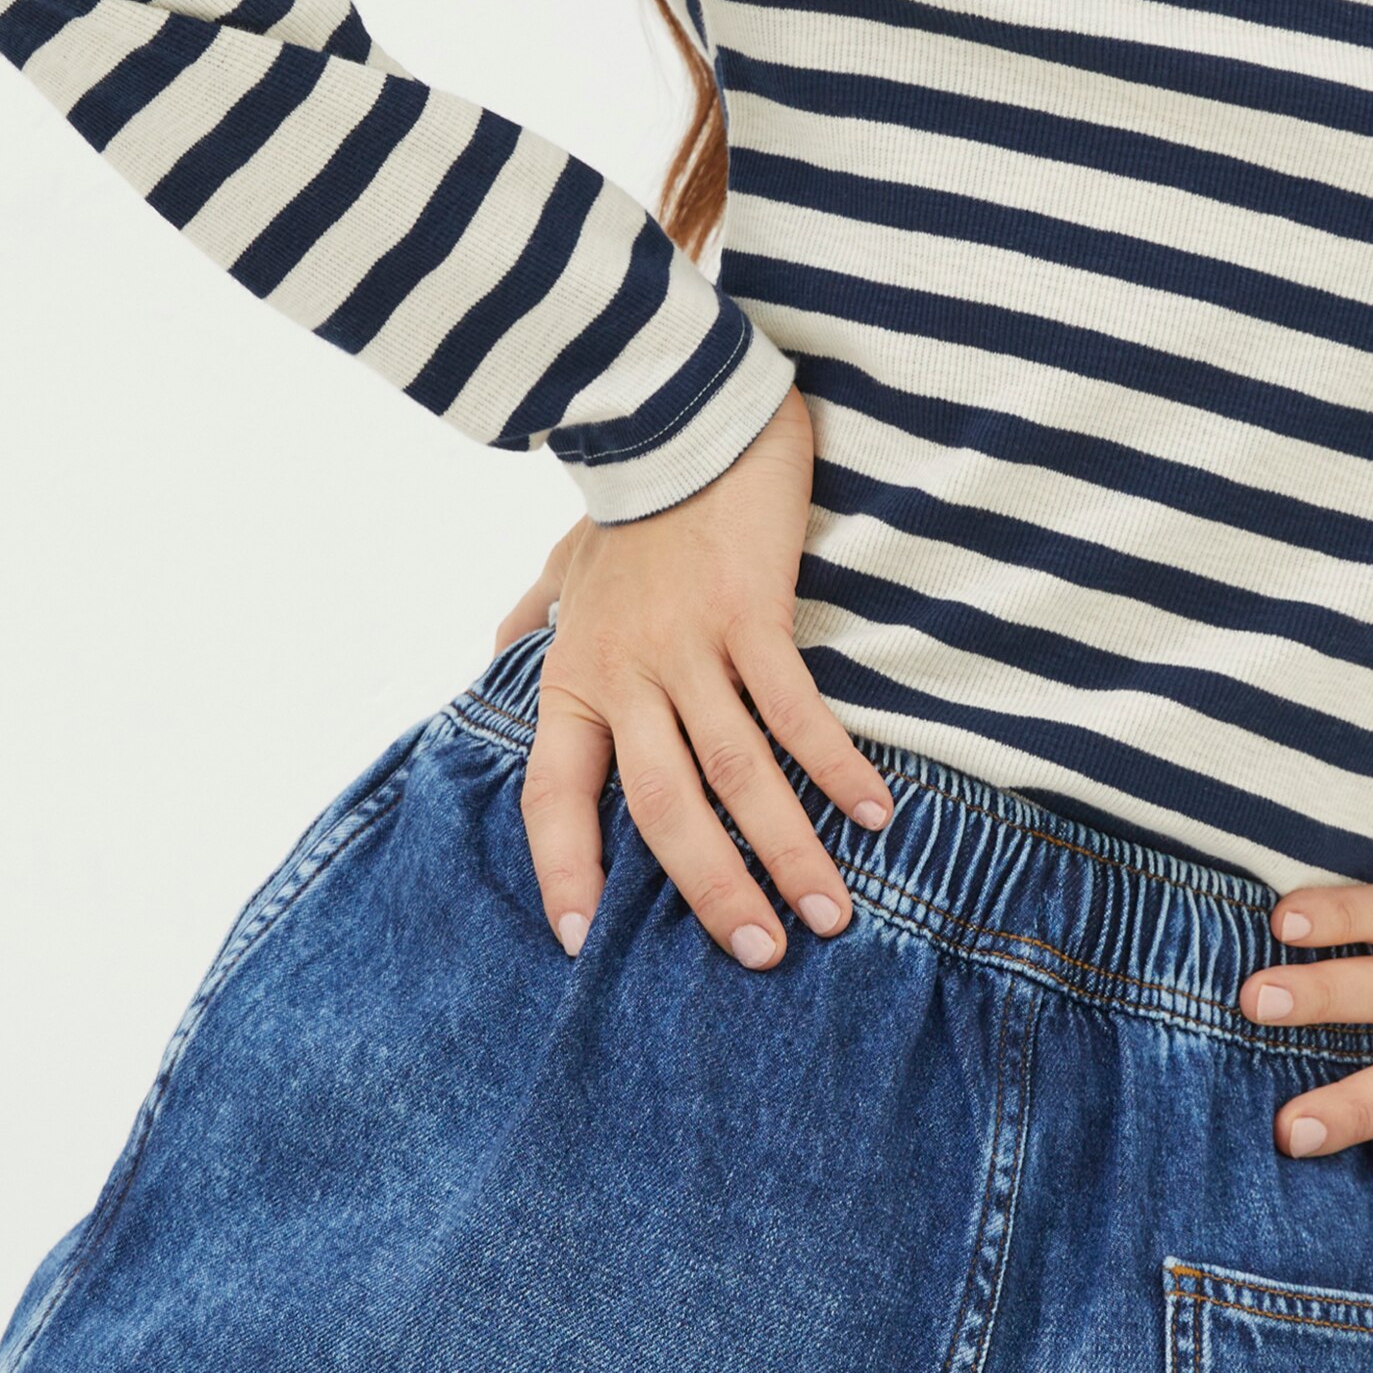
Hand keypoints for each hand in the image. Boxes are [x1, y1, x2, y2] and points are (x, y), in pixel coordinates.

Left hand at [503, 388, 893, 967]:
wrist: (675, 417)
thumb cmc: (626, 499)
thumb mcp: (562, 563)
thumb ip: (531, 614)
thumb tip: (500, 646)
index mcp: (574, 677)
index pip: (554, 796)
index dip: (565, 870)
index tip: (579, 942)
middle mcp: (626, 675)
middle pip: (664, 811)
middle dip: (714, 891)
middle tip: (759, 955)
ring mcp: (690, 648)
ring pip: (738, 774)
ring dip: (787, 851)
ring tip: (828, 914)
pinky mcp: (752, 614)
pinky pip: (796, 710)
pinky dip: (835, 766)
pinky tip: (873, 816)